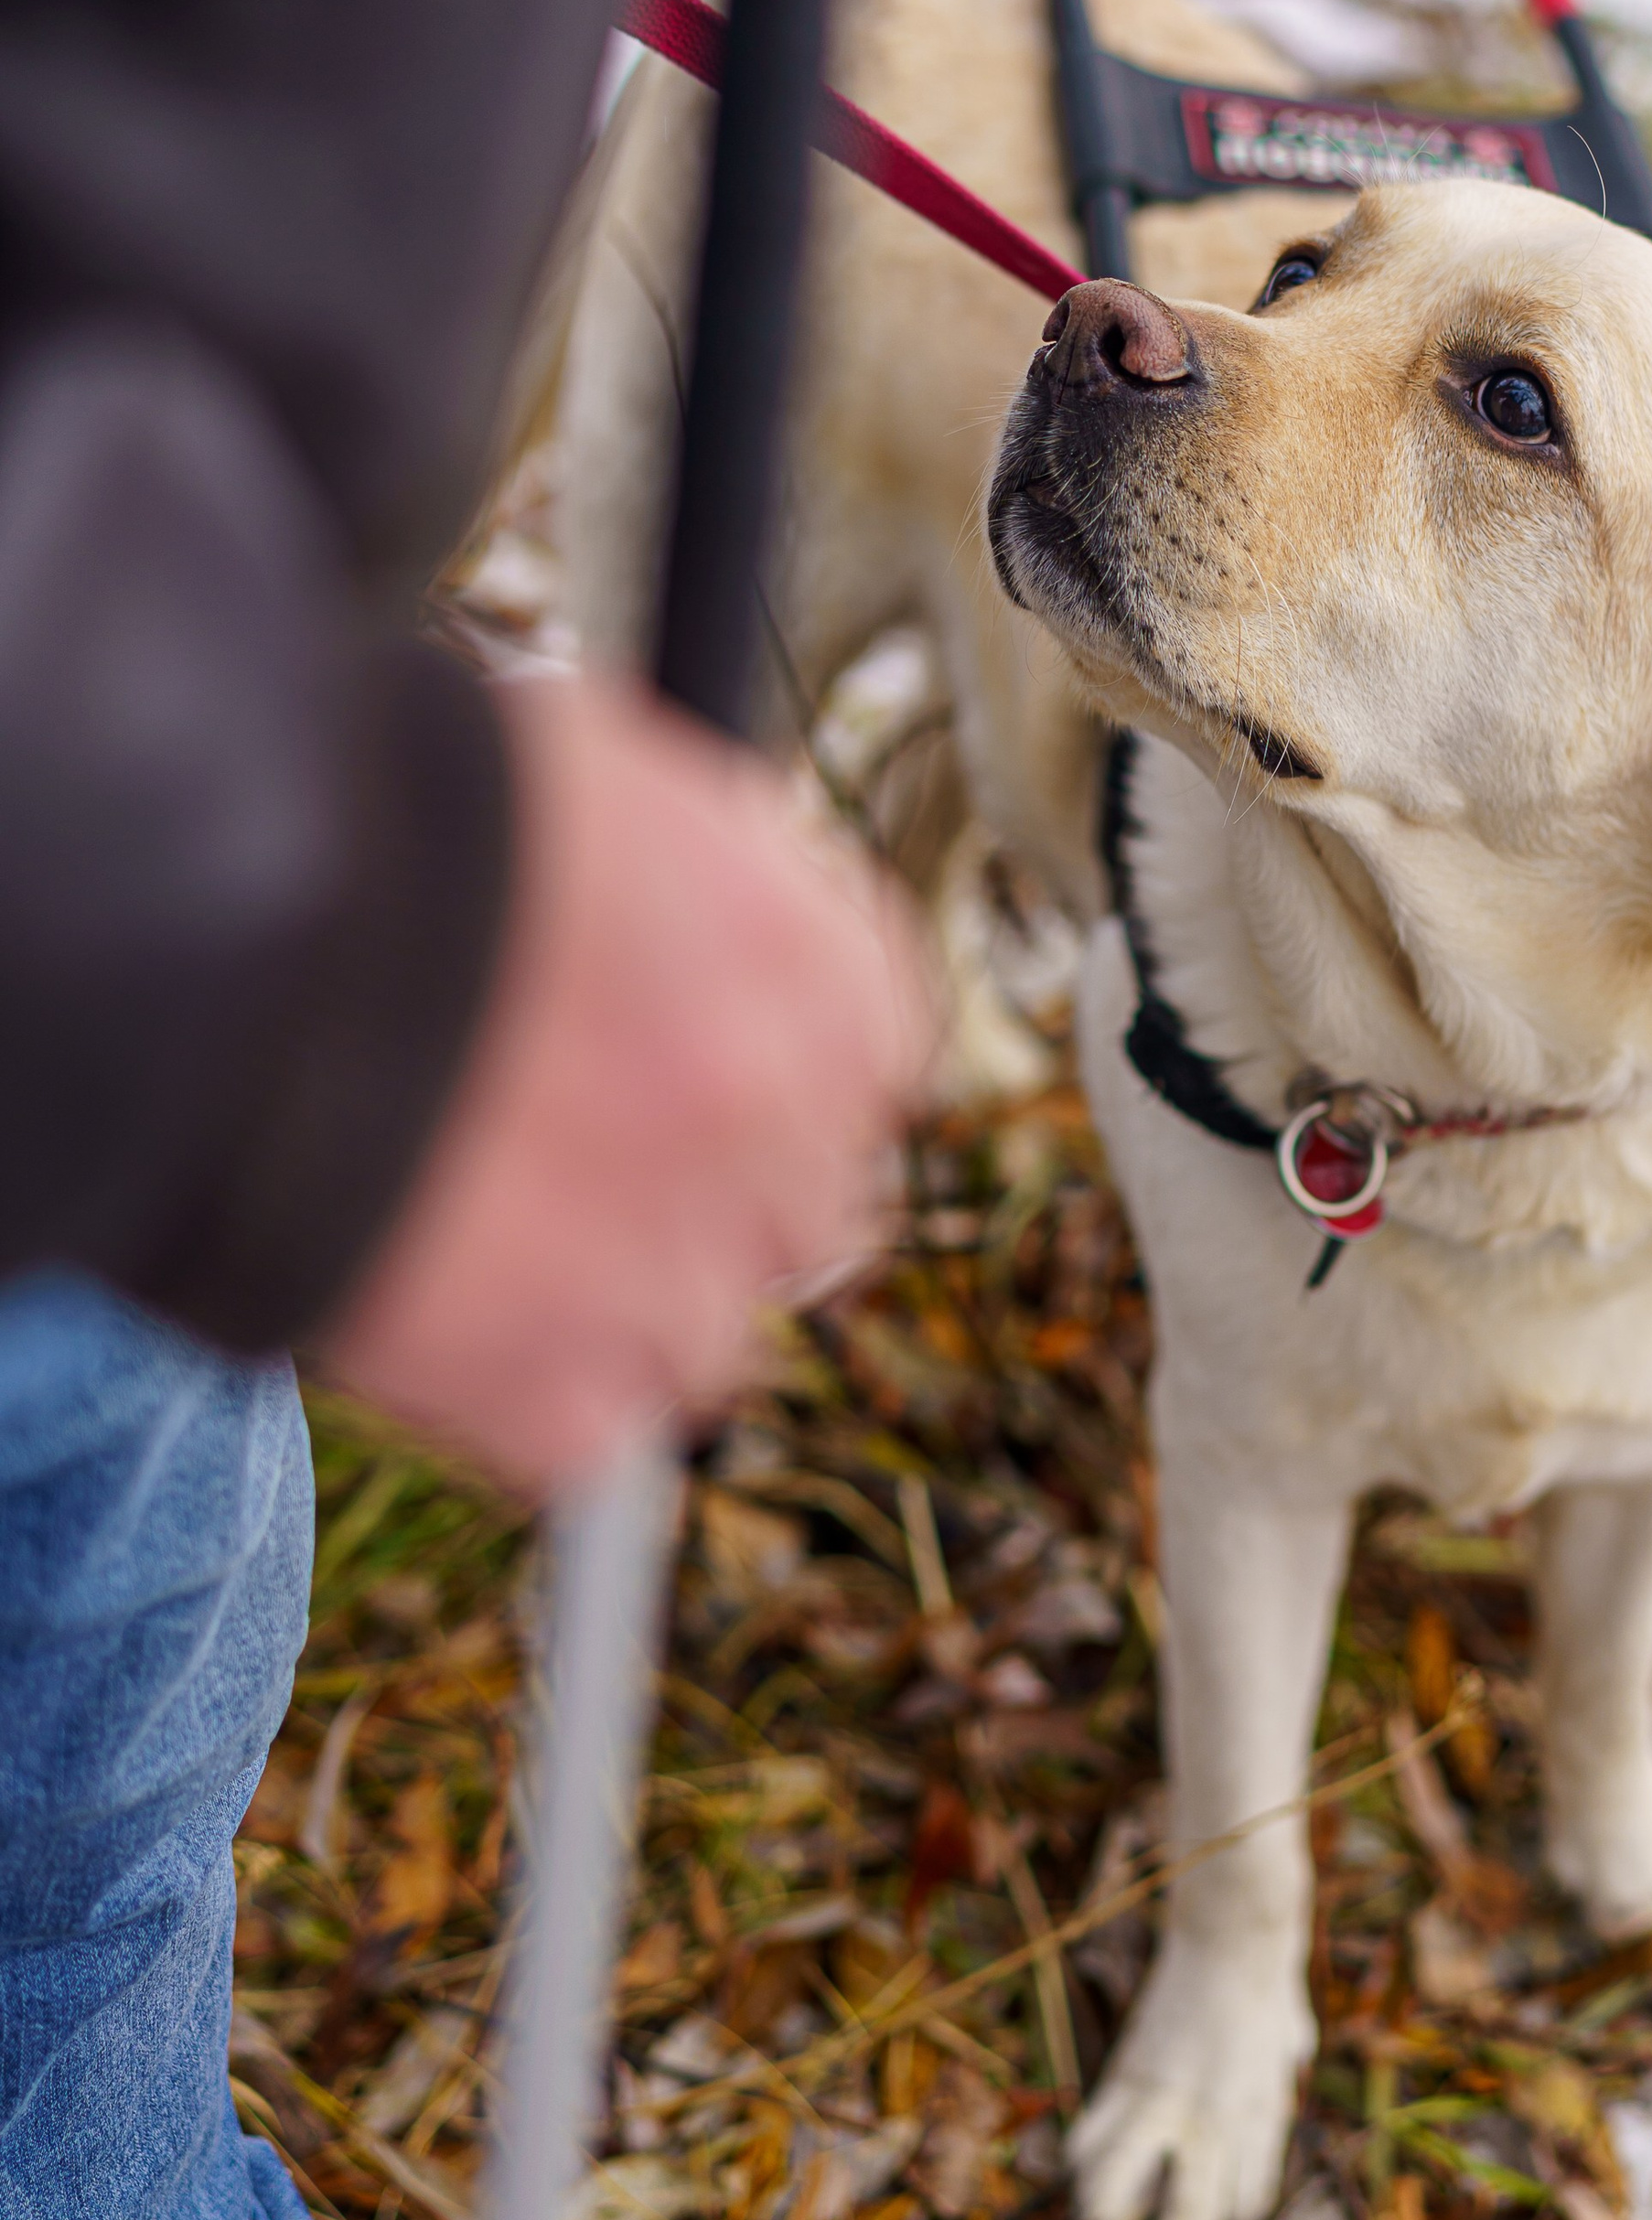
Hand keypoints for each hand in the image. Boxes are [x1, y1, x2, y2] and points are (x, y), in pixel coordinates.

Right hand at [320, 673, 934, 1496]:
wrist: (216, 920)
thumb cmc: (391, 812)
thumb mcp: (598, 780)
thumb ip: (701, 881)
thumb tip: (717, 928)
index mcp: (816, 974)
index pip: (867, 1065)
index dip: (773, 1075)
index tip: (699, 1077)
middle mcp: (777, 1129)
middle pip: (804, 1214)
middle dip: (709, 1199)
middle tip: (584, 1164)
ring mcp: (672, 1274)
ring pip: (704, 1345)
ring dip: (614, 1311)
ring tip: (482, 1235)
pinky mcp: (550, 1393)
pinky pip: (584, 1439)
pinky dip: (517, 1396)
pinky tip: (435, 1306)